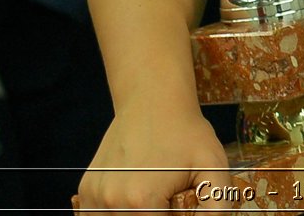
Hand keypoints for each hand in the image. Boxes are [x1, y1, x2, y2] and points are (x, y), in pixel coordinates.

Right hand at [75, 102, 232, 212]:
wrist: (153, 100)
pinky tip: (133, 198)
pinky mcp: (87, 188)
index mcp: (142, 202)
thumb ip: (216, 206)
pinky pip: (96, 215)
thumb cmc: (186, 132)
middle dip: (156, 215)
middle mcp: (111, 201)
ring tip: (152, 196)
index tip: (177, 204)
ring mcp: (94, 195)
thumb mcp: (214, 166)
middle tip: (167, 197)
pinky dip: (114, 213)